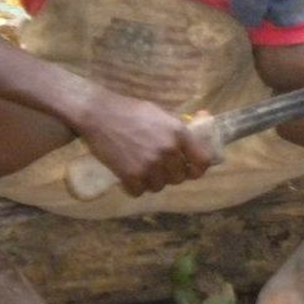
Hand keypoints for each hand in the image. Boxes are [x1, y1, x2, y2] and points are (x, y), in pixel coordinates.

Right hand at [73, 88, 214, 196]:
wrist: (99, 114)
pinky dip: (134, 187)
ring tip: (141, 169)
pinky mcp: (131, 175)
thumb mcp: (161, 113)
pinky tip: (129, 176)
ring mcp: (150, 164)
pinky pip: (139, 192)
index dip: (197, 170)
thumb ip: (179, 127)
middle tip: (157, 166)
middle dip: (169, 174)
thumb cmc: (131, 111)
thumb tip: (204, 121)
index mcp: (179, 132)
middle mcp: (168, 150)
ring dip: (151, 181)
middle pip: (179, 178)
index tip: (191, 171)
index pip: (202, 161)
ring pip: (159, 187)